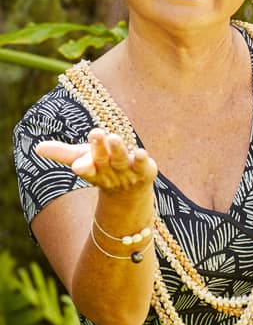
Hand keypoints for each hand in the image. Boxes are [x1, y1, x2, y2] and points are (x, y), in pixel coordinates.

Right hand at [35, 128, 157, 193]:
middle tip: (96, 133)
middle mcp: (109, 172)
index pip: (86, 169)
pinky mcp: (144, 170)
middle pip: (103, 161)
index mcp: (93, 170)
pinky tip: (141, 152)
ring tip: (114, 137)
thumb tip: (37, 148)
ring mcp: (127, 172)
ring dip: (117, 150)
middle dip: (99, 149)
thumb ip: (62, 153)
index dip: (84, 165)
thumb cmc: (102, 168)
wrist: (129, 192)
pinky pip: (142, 165)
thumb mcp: (83, 159)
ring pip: (120, 161)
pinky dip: (141, 159)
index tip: (78, 163)